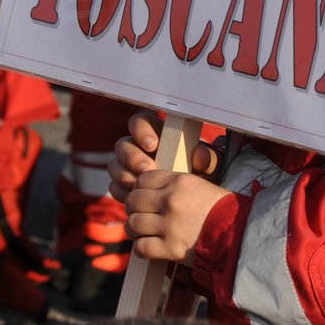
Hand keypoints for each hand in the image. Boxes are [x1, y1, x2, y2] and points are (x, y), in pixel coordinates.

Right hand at [107, 111, 221, 199]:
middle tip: (147, 169)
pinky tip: (133, 198)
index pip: (139, 122)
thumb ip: (209, 159)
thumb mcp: (210, 167)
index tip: (152, 144)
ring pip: (115, 166)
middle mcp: (138, 148)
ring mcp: (127, 168)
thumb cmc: (202, 175)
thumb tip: (201, 155)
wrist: (194, 202)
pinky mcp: (124, 187)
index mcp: (157, 134)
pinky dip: (122, 192)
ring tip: (140, 186)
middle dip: (132, 157)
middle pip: (122, 145)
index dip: (141, 130)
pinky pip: (114, 187)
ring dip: (125, 176)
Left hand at [123, 169, 230, 262]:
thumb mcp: (199, 186)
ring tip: (143, 233)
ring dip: (134, 230)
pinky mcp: (171, 248)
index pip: (142, 179)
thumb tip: (148, 191)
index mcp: (180, 181)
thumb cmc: (222, 210)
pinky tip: (150, 247)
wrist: (240, 234)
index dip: (139, 189)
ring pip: (133, 224)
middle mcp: (172, 200)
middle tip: (141, 216)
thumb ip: (173, 185)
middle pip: (133, 201)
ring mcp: (170, 225)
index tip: (145, 198)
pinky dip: (141, 249)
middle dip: (133, 209)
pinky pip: (141, 248)